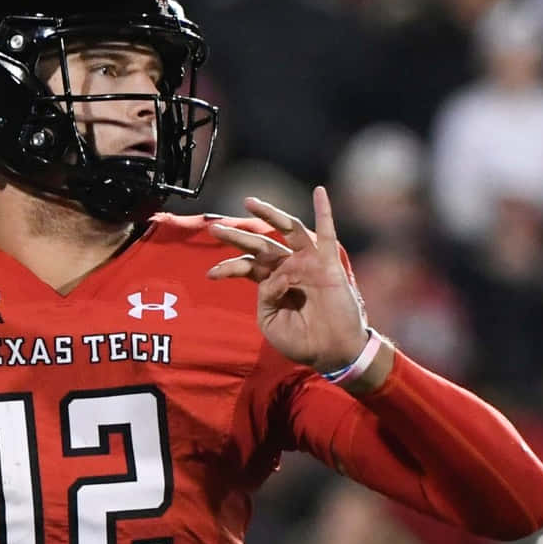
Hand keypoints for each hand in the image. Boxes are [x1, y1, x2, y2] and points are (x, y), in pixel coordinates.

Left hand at [208, 186, 367, 371]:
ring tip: (250, 201)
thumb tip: (272, 276)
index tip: (210, 274)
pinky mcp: (328, 264)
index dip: (229, 267)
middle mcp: (289, 268)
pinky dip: (324, 211)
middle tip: (214, 228)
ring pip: (288, 230)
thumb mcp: (271, 322)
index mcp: (273, 283)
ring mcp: (308, 263)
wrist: (332, 352)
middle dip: (237, 236)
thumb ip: (265, 298)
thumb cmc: (302, 341)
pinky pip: (327, 233)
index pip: (248, 266)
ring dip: (269, 214)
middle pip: (261, 245)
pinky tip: (319, 191)